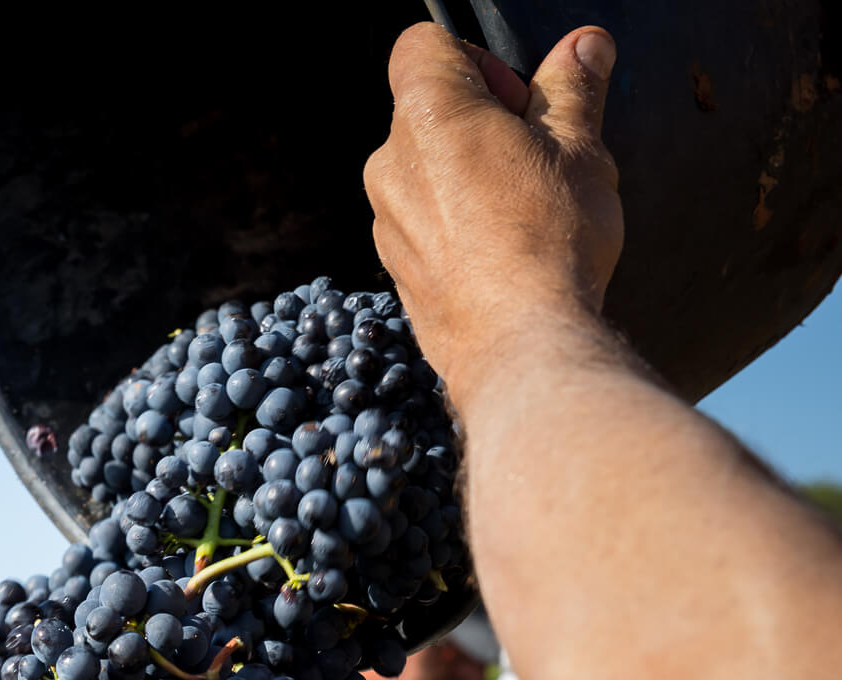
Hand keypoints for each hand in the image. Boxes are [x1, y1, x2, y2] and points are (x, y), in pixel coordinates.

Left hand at [364, 24, 622, 400]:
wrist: (519, 343)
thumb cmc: (550, 240)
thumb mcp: (579, 150)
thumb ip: (573, 88)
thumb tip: (583, 46)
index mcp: (427, 114)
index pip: (421, 45)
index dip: (474, 58)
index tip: (518, 98)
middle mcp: (389, 163)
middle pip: (427, 110)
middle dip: (479, 119)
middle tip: (536, 156)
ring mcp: (385, 218)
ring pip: (424, 170)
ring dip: (467, 174)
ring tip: (525, 210)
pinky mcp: (394, 265)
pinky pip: (422, 221)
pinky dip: (455, 223)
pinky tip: (501, 250)